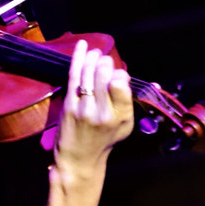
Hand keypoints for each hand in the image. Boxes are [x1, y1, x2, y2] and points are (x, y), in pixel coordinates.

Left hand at [53, 38, 133, 178]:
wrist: (79, 159)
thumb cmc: (103, 140)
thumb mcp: (124, 125)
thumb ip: (127, 101)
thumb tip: (135, 77)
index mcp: (121, 116)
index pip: (121, 83)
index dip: (119, 73)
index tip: (116, 74)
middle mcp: (103, 112)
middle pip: (104, 74)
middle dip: (105, 63)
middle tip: (104, 61)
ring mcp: (84, 109)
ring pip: (88, 73)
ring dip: (92, 58)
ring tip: (95, 53)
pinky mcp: (69, 106)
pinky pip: (74, 76)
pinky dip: (78, 58)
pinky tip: (83, 46)